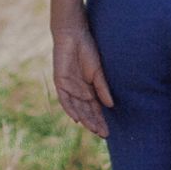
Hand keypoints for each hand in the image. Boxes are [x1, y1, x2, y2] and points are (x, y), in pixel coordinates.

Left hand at [52, 18, 113, 138]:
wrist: (74, 35)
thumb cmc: (87, 50)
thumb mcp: (98, 72)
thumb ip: (102, 88)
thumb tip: (110, 105)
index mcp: (87, 88)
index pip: (94, 109)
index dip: (101, 120)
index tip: (107, 132)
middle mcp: (77, 91)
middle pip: (86, 111)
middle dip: (95, 123)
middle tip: (104, 134)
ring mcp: (68, 87)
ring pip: (77, 108)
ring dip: (85, 119)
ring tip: (94, 129)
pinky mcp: (60, 82)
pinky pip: (64, 99)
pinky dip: (71, 109)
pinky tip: (77, 118)